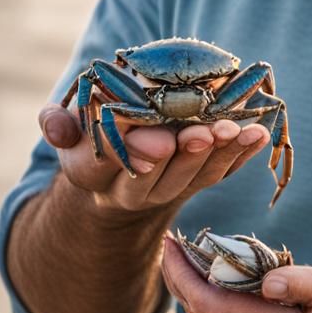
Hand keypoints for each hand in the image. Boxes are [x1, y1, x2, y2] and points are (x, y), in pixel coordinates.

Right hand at [38, 104, 269, 213]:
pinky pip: (220, 173)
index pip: (103, 164)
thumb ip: (58, 121)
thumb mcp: (69, 123)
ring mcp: (165, 191)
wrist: (122, 159)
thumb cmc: (93, 128)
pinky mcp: (196, 183)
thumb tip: (54, 126)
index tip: (154, 137)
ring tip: (234, 129)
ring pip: (191, 178)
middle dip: (179, 155)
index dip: (127, 151)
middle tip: (199, 134)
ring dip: (217, 153)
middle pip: (153, 178)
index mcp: (89, 171)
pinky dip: (240, 153)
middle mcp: (127, 190)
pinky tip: (257, 133)